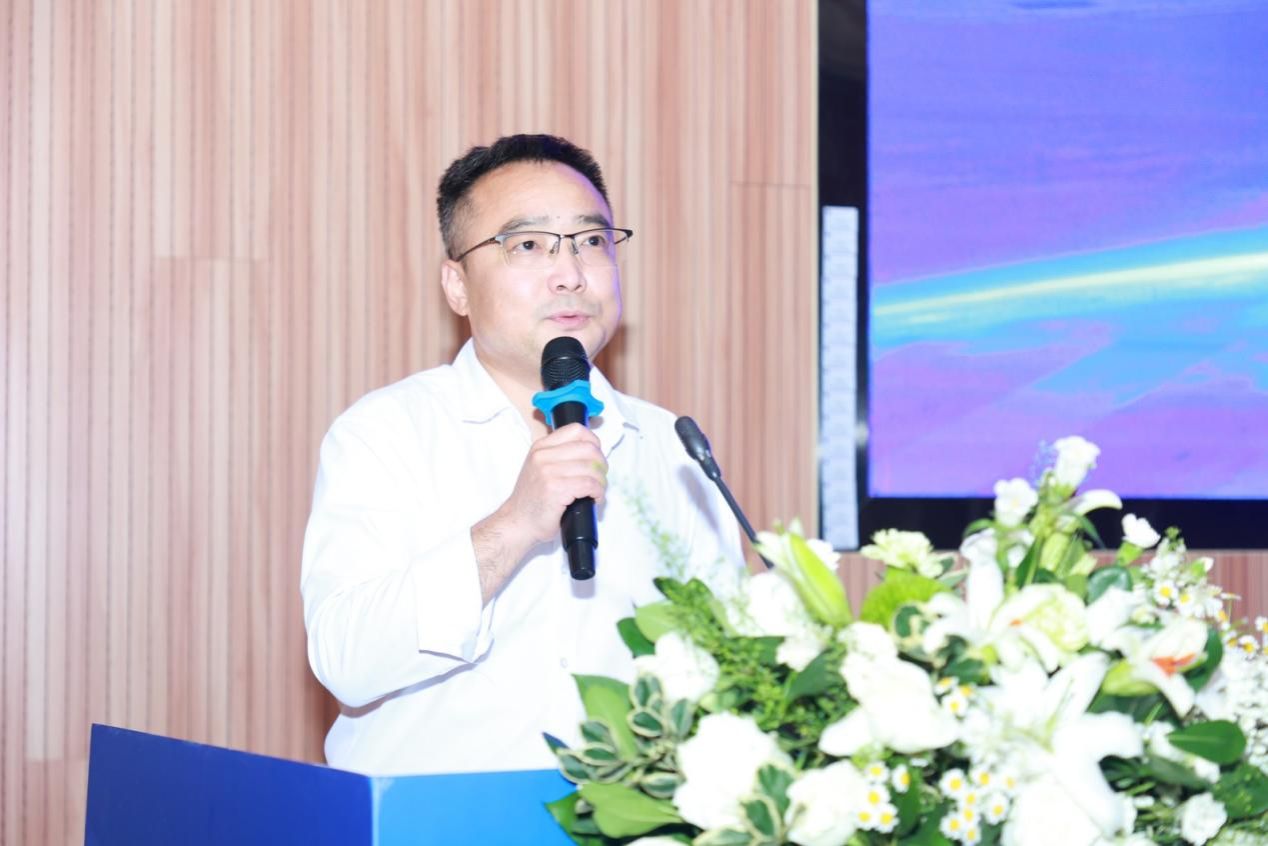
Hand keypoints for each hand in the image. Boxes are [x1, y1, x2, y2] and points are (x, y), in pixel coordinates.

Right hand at [472, 424, 606, 599]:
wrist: (517, 523)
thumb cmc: (532, 500)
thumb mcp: (539, 468)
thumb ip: (559, 456)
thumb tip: (591, 452)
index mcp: (541, 447)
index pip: (577, 430)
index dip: (594, 442)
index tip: (596, 456)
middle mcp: (543, 456)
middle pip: (589, 449)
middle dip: (601, 464)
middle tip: (600, 477)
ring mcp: (549, 471)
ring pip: (592, 468)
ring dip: (601, 481)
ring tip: (596, 491)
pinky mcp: (556, 488)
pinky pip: (589, 484)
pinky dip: (598, 492)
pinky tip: (594, 498)